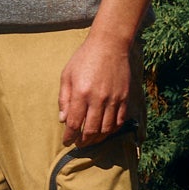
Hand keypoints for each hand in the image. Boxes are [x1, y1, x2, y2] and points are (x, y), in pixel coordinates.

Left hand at [58, 29, 137, 143]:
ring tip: (91, 141)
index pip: (74, 124)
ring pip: (107, 128)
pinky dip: (113, 129)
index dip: (70, 136)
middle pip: (91, 130)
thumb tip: (63, 119)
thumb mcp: (67, 75)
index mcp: (81, 94)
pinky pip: (120, 120)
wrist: (109, 45)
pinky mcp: (125, 97)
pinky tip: (106, 131)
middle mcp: (98, 99)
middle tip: (79, 144)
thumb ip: (64, 98)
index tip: (67, 142)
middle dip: (84, 141)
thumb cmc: (84, 58)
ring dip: (98, 138)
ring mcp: (114, 99)